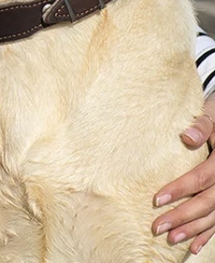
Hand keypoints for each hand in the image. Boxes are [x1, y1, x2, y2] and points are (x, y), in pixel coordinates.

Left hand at [152, 96, 214, 254]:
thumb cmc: (214, 119)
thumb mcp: (209, 117)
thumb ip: (200, 126)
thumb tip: (186, 136)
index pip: (200, 178)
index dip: (180, 189)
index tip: (156, 199)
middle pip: (207, 203)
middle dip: (182, 216)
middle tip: (158, 227)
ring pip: (214, 216)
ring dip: (193, 229)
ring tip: (172, 238)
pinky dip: (207, 235)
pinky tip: (193, 246)